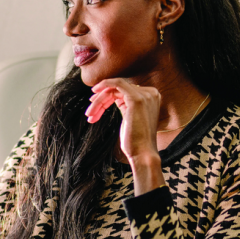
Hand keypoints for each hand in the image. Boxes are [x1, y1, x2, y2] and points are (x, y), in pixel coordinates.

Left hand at [85, 78, 166, 192]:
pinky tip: (95, 91)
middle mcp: (150, 94)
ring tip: (89, 114)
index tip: (95, 107)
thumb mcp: (130, 119)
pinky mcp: (136, 99)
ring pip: (114, 89)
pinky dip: (105, 84)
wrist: (142, 154)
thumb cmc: (135, 142)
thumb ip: (126, 106)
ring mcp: (145, 95)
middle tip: (89, 113)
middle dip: (101, 100)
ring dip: (98, 101)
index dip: (107, 97)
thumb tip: (113, 97)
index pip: (124, 92)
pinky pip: (118, 83)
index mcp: (150, 98)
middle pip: (118, 90)